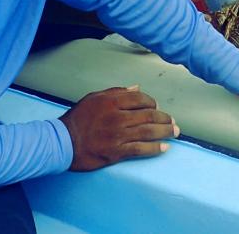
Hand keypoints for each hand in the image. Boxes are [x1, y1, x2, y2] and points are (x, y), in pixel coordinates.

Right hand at [59, 85, 178, 170]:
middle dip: (164, 118)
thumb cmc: (77, 119)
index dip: (152, 103)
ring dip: (165, 132)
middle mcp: (117, 117)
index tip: (157, 107)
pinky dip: (155, 148)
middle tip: (173, 122)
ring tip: (175, 132)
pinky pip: (141, 149)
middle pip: (149, 115)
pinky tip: (164, 147)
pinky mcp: (117, 152)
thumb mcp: (94, 98)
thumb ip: (116, 92)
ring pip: (148, 132)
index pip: (140, 99)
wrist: (63, 142)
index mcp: (112, 101)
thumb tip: (136, 88)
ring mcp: (118, 135)